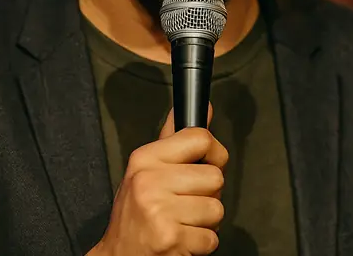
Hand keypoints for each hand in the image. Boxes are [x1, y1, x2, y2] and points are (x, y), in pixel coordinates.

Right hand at [91, 104, 226, 254]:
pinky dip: (201, 244)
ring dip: (205, 223)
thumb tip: (206, 110)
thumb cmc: (135, 214)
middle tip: (186, 204)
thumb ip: (176, 139)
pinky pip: (211, 238)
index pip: (201, 138)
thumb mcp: (146, 170)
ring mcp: (160, 211)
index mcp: (145, 159)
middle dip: (208, 195)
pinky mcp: (171, 238)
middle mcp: (149, 181)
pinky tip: (181, 240)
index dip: (214, 154)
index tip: (207, 165)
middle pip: (215, 178)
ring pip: (217, 209)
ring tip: (182, 223)